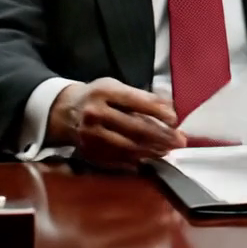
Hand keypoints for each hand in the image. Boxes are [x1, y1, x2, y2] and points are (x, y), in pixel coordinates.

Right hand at [46, 78, 187, 169]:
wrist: (65, 111)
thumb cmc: (97, 96)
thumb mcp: (116, 87)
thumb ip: (141, 97)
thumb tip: (169, 107)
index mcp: (104, 92)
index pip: (136, 101)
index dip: (157, 111)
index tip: (175, 120)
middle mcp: (95, 114)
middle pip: (134, 127)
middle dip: (160, 136)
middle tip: (179, 141)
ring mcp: (90, 135)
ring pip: (127, 146)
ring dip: (152, 150)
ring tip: (168, 151)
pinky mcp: (89, 152)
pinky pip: (117, 159)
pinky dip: (136, 160)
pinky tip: (150, 158)